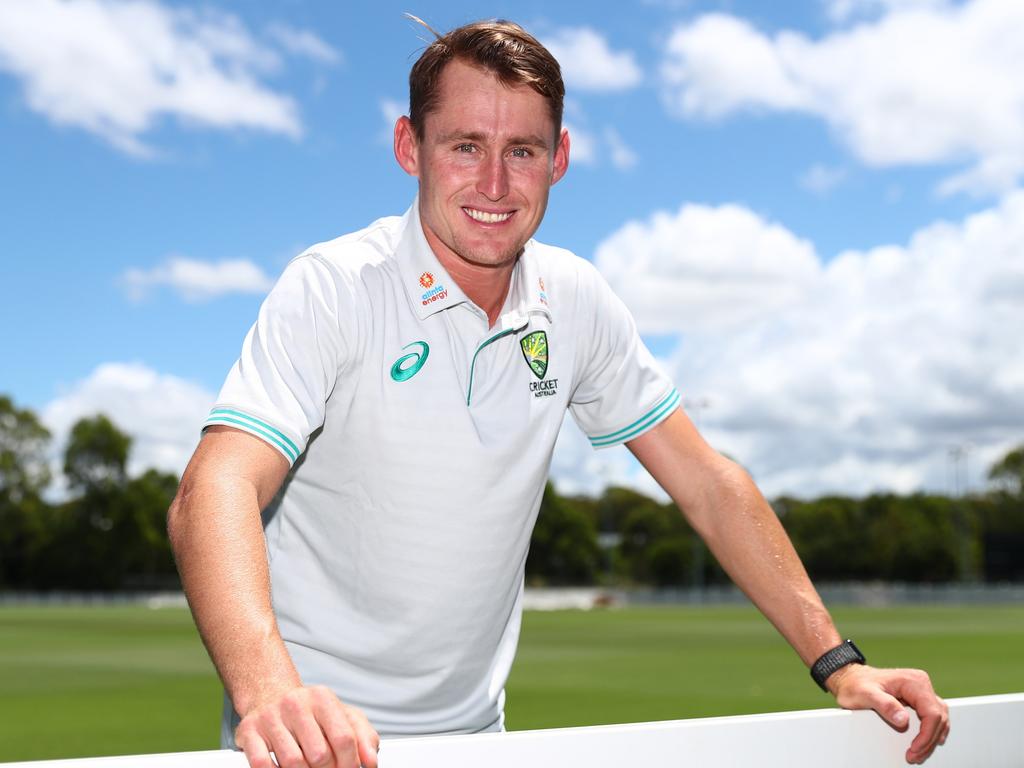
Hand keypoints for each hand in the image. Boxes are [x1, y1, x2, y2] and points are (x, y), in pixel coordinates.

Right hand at [235, 685, 379, 767]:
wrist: (269, 695)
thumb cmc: (310, 713)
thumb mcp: (342, 716)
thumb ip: (363, 737)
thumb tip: (371, 761)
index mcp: (322, 698)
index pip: (344, 738)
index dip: (350, 764)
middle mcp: (296, 703)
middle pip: (320, 755)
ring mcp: (270, 717)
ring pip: (293, 763)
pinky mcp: (249, 731)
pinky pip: (263, 764)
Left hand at [828, 664, 948, 764]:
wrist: (850, 678)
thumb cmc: (855, 684)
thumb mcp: (865, 694)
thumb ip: (884, 705)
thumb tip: (903, 720)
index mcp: (914, 682)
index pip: (932, 713)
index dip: (926, 734)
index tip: (914, 748)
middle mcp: (920, 684)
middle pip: (938, 718)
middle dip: (928, 740)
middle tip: (914, 755)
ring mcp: (920, 691)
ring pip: (939, 719)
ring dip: (931, 738)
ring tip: (917, 752)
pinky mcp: (918, 699)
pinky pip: (932, 718)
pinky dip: (930, 732)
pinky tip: (924, 742)